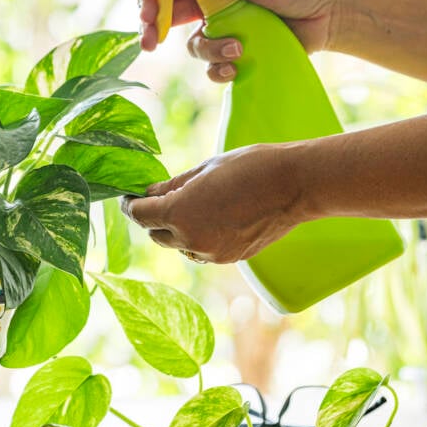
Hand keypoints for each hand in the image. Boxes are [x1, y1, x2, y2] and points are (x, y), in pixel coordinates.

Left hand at [120, 143, 310, 262]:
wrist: (295, 185)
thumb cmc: (250, 167)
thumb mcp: (204, 169)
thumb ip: (172, 185)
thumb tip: (149, 192)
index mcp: (179, 213)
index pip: (139, 215)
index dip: (131, 204)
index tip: (131, 195)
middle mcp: (191, 239)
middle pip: (155, 234)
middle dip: (153, 217)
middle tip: (159, 197)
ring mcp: (211, 253)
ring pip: (179, 245)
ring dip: (176, 230)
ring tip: (191, 205)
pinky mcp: (230, 258)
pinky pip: (202, 250)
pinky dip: (198, 237)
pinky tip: (212, 217)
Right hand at [139, 0, 340, 81]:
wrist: (332, 15)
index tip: (145, 11)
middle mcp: (213, 2)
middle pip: (169, 16)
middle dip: (155, 29)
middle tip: (150, 42)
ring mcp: (224, 29)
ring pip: (194, 45)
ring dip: (208, 51)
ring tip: (237, 50)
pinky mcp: (238, 53)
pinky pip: (214, 67)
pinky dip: (219, 70)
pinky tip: (237, 67)